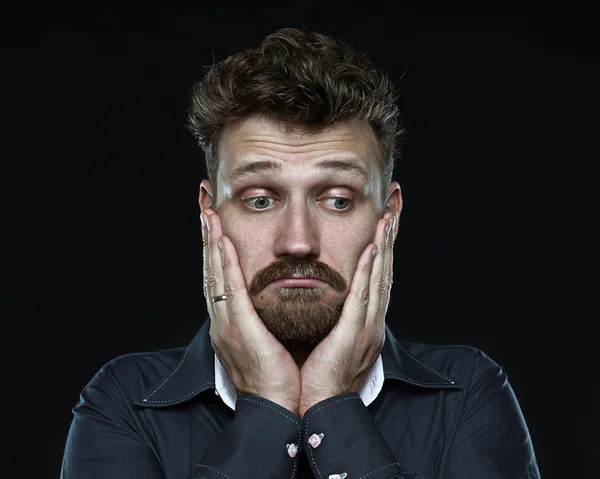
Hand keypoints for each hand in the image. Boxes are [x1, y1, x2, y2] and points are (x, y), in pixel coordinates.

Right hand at [201, 208, 300, 412]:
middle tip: (204, 211)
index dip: (214, 252)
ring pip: (216, 274)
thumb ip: (260, 322)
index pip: (218, 280)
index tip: (213, 227)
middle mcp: (222, 320)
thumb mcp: (263, 345)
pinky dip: (225, 263)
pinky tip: (222, 241)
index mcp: (228, 324)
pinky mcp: (239, 328)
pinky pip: (230, 288)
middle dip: (207, 240)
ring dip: (211, 243)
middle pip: (211, 272)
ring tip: (208, 216)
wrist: (274, 409)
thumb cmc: (275, 378)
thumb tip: (266, 305)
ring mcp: (227, 324)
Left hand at [297, 213, 394, 416]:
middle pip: (385, 272)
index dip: (382, 249)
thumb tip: (326, 300)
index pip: (377, 277)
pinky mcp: (355, 334)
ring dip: (384, 248)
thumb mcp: (331, 340)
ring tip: (388, 219)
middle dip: (390, 240)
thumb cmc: (320, 376)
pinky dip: (369, 272)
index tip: (385, 223)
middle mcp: (372, 321)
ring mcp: (367, 327)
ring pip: (379, 279)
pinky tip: (372, 250)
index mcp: (365, 322)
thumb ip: (333, 318)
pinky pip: (363, 297)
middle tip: (395, 210)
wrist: (320, 407)